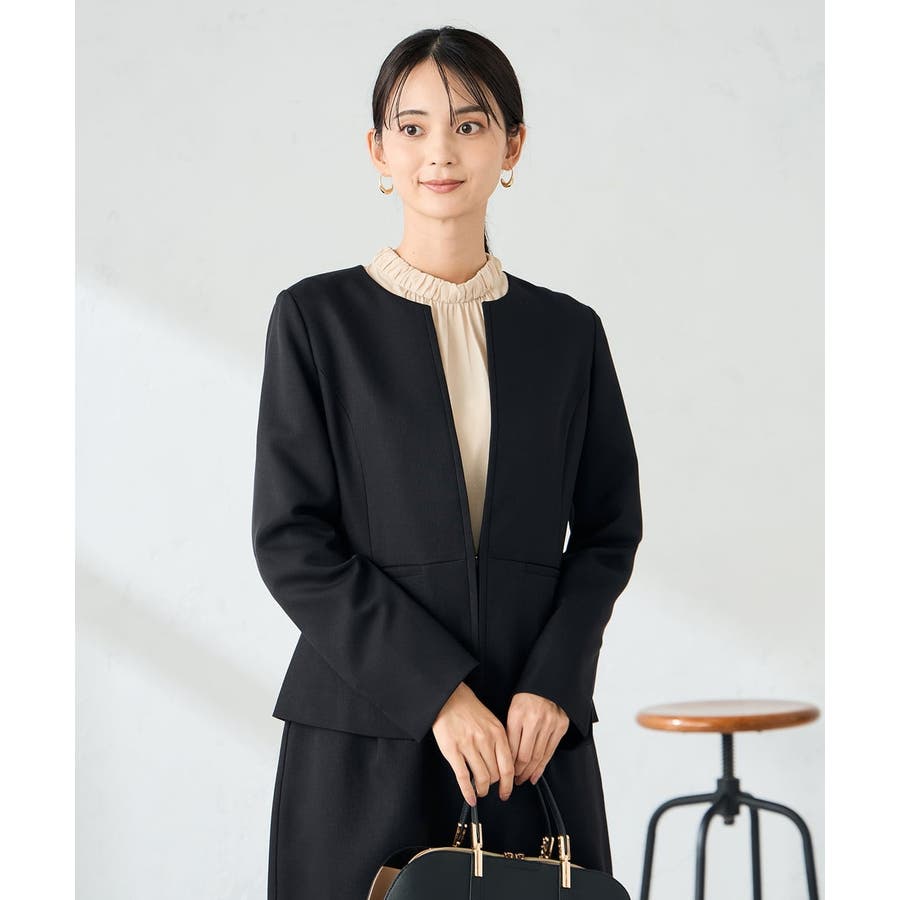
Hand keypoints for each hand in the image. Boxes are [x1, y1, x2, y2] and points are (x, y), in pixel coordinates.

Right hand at [432, 682, 515, 805]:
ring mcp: (468, 745)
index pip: (508, 766)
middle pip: (495, 775)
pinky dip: (467, 792)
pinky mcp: (452, 750)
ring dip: (481, 790)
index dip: (508, 784)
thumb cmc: (469, 709)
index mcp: (497, 733)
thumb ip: (498, 742)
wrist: (449, 697)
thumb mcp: (491, 721)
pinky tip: (470, 798)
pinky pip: (463, 777)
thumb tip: (503, 766)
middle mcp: (485, 740)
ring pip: (481, 778)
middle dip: (493, 786)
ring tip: (479, 792)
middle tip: (489, 789)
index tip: (506, 792)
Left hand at [505, 692, 569, 786]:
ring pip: (538, 756)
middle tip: (513, 780)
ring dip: (530, 771)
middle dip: (518, 771)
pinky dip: (542, 765)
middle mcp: (535, 719)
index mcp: (518, 713)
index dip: (507, 762)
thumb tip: (504, 756)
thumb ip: (510, 731)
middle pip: (525, 754)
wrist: (547, 684)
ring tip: (523, 779)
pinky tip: (536, 774)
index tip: (504, 772)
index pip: (511, 746)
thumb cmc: (526, 698)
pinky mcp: (561, 726)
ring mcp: (549, 723)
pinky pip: (550, 751)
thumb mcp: (512, 709)